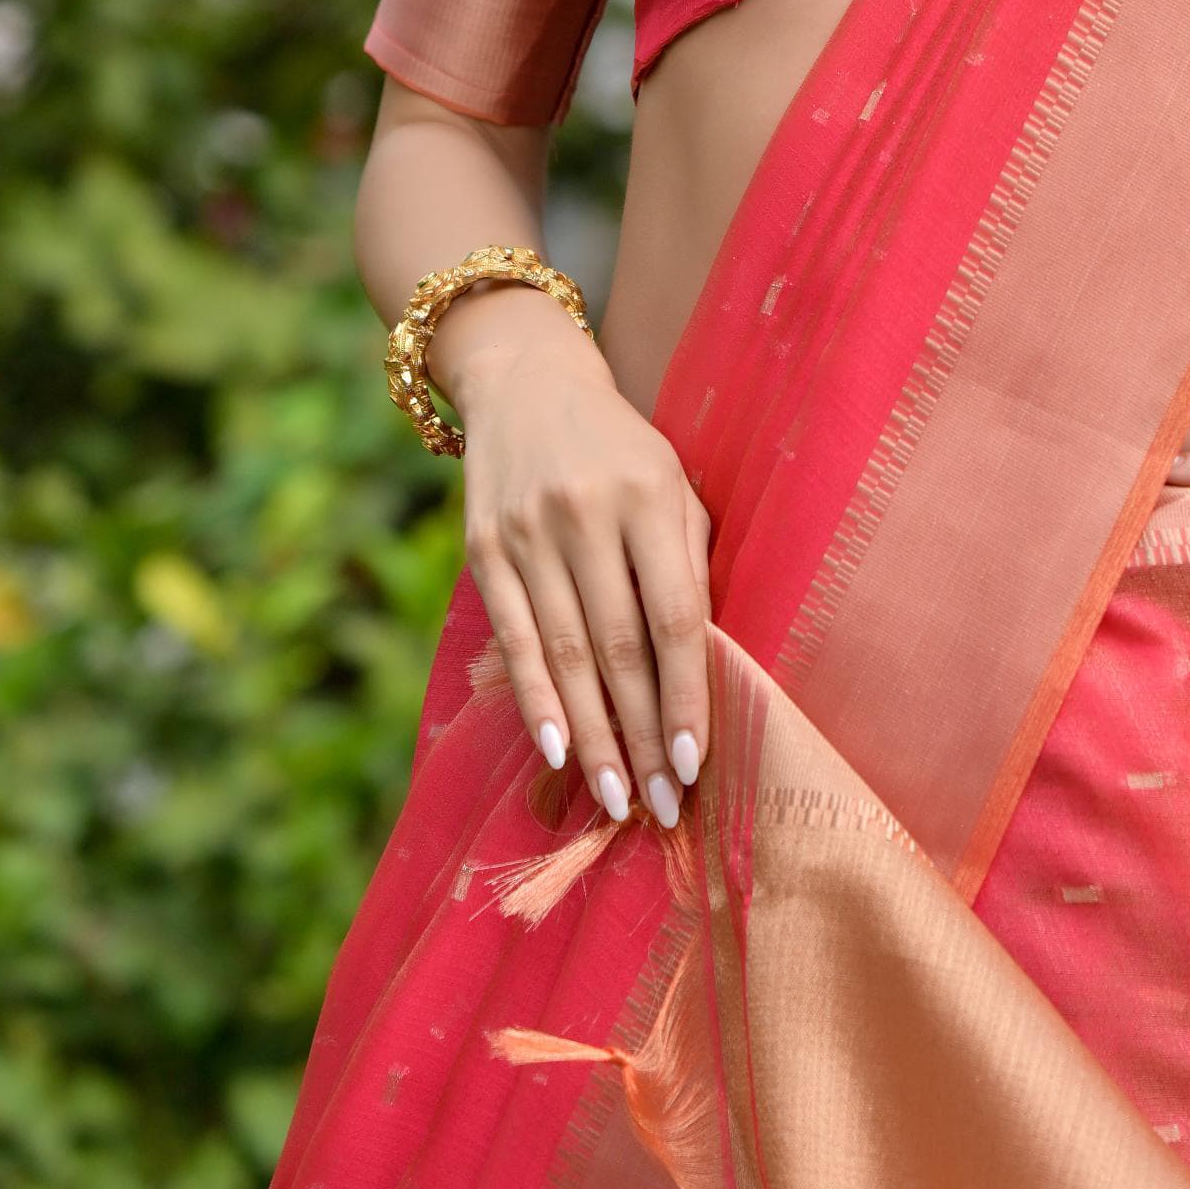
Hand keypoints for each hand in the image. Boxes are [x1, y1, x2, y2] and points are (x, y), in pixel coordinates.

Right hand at [436, 287, 713, 827]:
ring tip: (615, 797)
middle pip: (618, 646)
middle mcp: (587, 514)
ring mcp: (529, 532)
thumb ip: (689, 561)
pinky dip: (533, 698)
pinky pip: (512, 637)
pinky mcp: (484, 547)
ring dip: (591, 735)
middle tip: (660, 807)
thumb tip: (705, 667)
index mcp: (649, 494)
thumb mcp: (672, 482)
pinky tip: (554, 748)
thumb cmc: (622, 449)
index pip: (674, 615)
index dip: (684, 694)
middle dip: (641, 735)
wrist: (527, 381)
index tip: (695, 763)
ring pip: (564, 653)